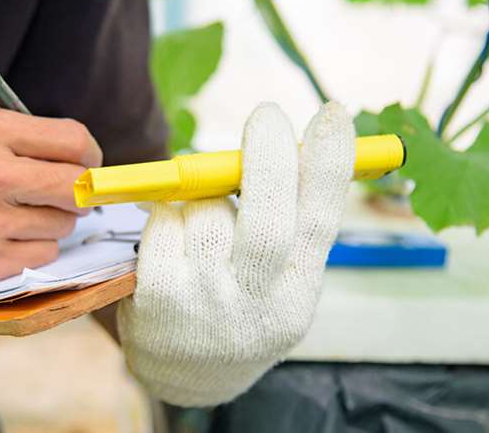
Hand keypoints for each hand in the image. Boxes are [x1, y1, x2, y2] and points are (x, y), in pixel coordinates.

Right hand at [0, 106, 101, 306]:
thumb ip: (11, 139)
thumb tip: (74, 155)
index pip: (72, 137)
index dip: (90, 154)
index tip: (88, 163)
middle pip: (77, 184)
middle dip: (79, 192)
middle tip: (64, 196)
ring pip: (64, 223)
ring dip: (51, 223)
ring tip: (15, 218)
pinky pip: (42, 254)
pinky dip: (32, 249)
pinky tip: (2, 242)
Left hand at [117, 102, 354, 405]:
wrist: (186, 373)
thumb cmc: (239, 304)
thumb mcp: (279, 279)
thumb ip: (289, 225)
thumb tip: (290, 145)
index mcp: (297, 294)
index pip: (319, 224)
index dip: (328, 167)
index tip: (331, 115)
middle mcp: (254, 302)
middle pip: (267, 221)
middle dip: (267, 159)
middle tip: (267, 117)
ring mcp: (203, 301)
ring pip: (207, 210)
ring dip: (205, 195)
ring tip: (205, 220)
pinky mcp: (157, 294)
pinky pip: (165, 220)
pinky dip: (170, 212)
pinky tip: (175, 236)